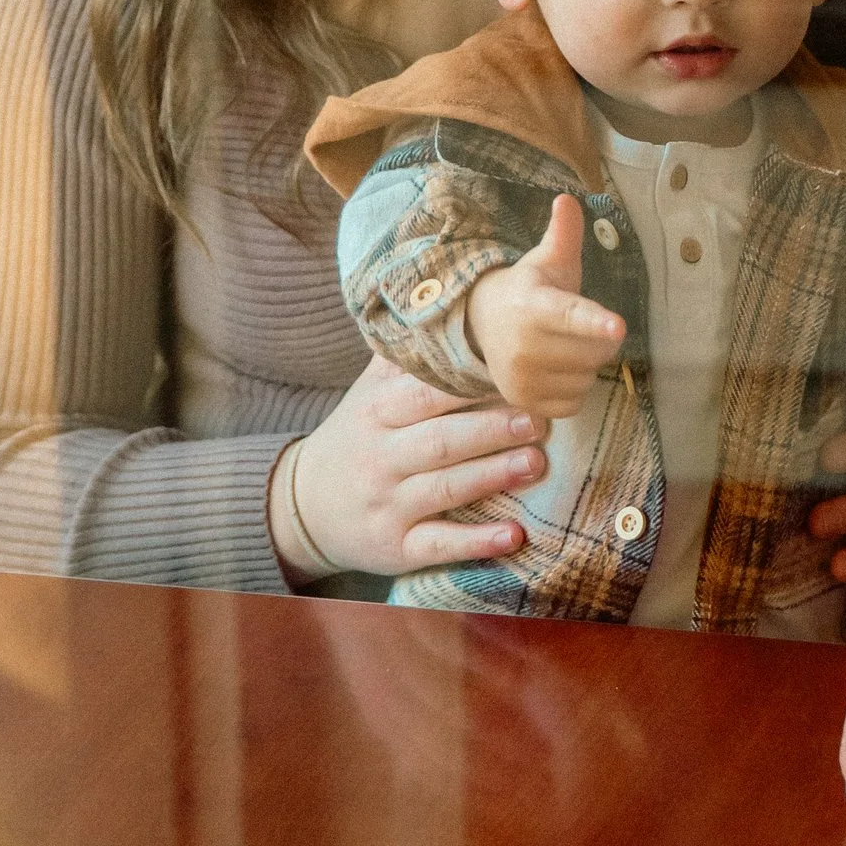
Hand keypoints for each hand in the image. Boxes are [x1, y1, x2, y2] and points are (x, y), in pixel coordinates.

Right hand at [279, 353, 545, 578]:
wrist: (305, 504)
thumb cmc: (358, 436)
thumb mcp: (370, 391)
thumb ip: (407, 356)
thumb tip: (449, 299)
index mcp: (378, 411)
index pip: (427, 394)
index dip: (472, 386)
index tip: (518, 375)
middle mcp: (382, 457)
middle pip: (441, 440)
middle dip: (492, 430)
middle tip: (541, 419)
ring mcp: (388, 504)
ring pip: (444, 489)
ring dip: (492, 477)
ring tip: (537, 464)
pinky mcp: (396, 547)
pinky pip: (438, 545)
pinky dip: (475, 543)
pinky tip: (514, 536)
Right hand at [466, 194, 627, 420]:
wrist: (482, 324)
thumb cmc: (530, 289)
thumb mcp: (548, 260)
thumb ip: (564, 234)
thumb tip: (568, 199)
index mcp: (533, 305)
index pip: (571, 316)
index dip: (595, 322)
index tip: (618, 327)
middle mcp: (523, 346)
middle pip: (594, 352)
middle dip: (598, 339)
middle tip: (578, 325)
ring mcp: (521, 379)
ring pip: (587, 378)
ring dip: (586, 364)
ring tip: (563, 346)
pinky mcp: (525, 403)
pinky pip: (575, 402)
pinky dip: (574, 388)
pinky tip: (557, 369)